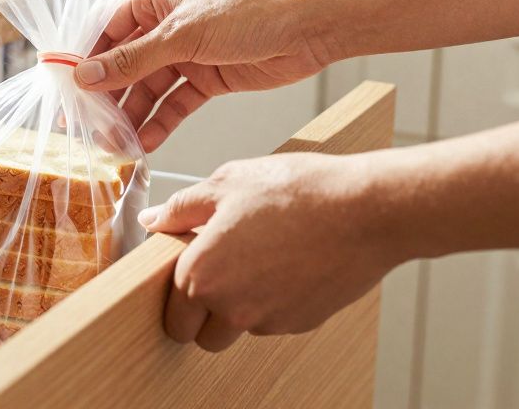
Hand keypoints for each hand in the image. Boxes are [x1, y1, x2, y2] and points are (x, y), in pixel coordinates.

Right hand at [76, 0, 335, 151]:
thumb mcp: (183, 34)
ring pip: (148, 89)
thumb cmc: (250, 11)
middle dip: (107, 97)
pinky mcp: (208, 79)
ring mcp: (187, 54)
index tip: (66, 93)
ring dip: (132, 116)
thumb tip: (85, 76)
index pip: (106, 32)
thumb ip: (133, 60)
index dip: (85, 61)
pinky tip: (145, 142)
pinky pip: (175, 104)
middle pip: (124, 65)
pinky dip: (160, 123)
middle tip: (88, 129)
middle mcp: (166, 26)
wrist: (311, 26)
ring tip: (116, 145)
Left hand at [140, 152, 397, 350]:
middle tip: (221, 271)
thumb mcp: (227, 183)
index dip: (178, 296)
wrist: (365, 210)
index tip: (189, 274)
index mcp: (201, 274)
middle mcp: (230, 307)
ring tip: (261, 257)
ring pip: (240, 328)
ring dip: (241, 306)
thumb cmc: (297, 191)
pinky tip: (289, 263)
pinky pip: (274, 320)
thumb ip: (181, 208)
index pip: (173, 316)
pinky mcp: (301, 323)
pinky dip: (274, 301)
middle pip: (202, 336)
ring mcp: (268, 320)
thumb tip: (153, 220)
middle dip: (204, 314)